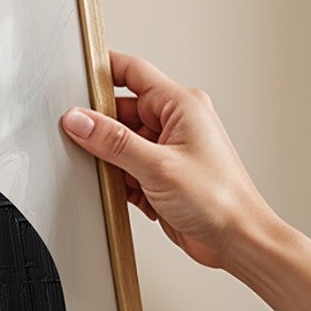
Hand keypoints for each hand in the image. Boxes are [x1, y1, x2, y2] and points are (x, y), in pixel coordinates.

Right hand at [61, 51, 310, 310]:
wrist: (236, 240)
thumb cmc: (219, 199)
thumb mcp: (157, 166)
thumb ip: (113, 141)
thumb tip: (79, 120)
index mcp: (181, 105)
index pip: (132, 72)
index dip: (103, 70)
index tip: (74, 79)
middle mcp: (175, 123)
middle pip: (121, 111)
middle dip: (100, 128)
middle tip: (82, 141)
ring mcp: (167, 149)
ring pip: (120, 143)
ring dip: (110, 159)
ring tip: (113, 175)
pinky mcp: (160, 175)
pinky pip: (126, 168)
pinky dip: (119, 180)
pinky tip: (122, 192)